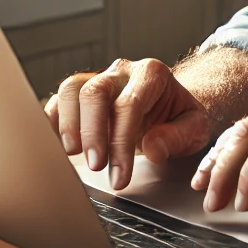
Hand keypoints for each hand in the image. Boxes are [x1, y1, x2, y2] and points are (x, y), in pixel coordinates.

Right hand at [45, 58, 210, 190]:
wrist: (171, 105)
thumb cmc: (180, 116)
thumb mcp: (195, 128)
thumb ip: (178, 136)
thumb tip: (153, 148)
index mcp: (152, 74)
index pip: (130, 104)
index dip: (121, 142)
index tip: (120, 176)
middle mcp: (122, 71)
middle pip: (95, 91)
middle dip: (92, 131)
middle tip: (96, 165)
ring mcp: (99, 78)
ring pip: (72, 88)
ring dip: (68, 123)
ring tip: (72, 154)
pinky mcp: (82, 93)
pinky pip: (59, 99)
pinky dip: (52, 120)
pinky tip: (55, 144)